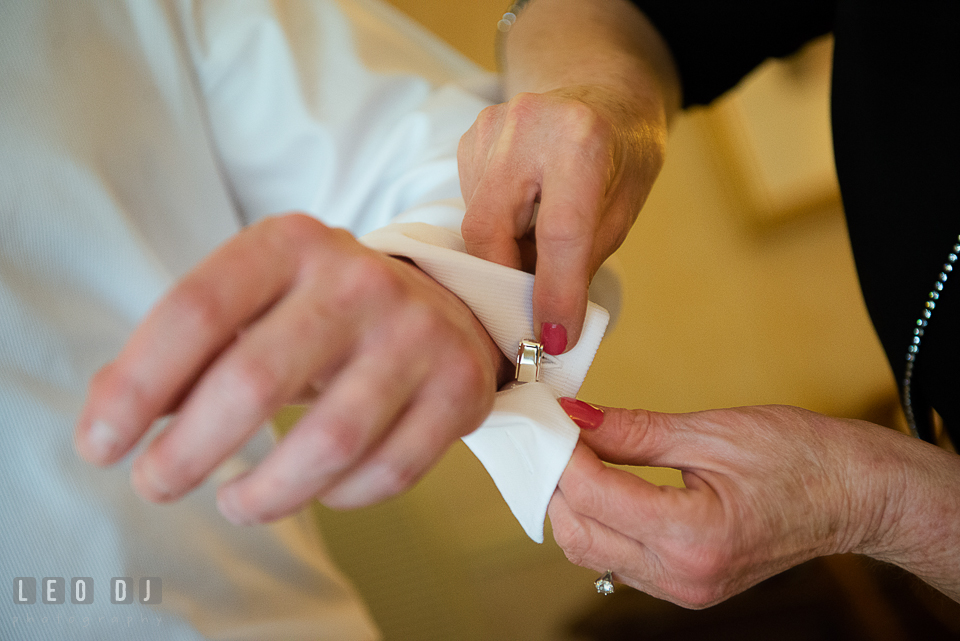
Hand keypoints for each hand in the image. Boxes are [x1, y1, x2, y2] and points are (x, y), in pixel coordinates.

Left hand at [75, 213, 509, 522]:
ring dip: (266, 494)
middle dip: (187, 453)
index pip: (196, 310)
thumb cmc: (321, 312)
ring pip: (329, 442)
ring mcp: (417, 333)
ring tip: (234, 503)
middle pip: (254, 381)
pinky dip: (339, 497)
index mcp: (291, 243)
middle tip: (157, 485)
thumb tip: (108, 418)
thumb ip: (183, 351)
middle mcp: (359, 280)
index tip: (101, 444)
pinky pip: (388, 472)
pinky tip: (315, 490)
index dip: (137, 385)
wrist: (441, 305)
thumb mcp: (254, 301)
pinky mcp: (458, 387)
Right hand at [457, 86, 665, 351]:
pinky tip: (521, 214)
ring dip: (502, 253)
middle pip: (491, 231)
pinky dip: (494, 227)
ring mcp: (490, 127)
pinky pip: (470, 205)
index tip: (551, 340)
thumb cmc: (620, 159)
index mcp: (581, 139)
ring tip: (535, 248)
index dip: (555, 294)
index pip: (559, 232)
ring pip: (475, 224)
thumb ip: (580, 262)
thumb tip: (544, 326)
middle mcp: (527, 124)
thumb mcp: (620, 213)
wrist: (601, 95)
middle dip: (506, 280)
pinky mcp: (469, 138)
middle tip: (528, 312)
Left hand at [548, 403, 916, 607]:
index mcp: (694, 536)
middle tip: (552, 434)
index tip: (549, 418)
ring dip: (571, 505)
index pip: (595, 496)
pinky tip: (597, 484)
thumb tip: (575, 418)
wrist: (855, 496)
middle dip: (555, 484)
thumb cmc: (801, 458)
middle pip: (579, 536)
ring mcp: (683, 590)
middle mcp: (682, 577)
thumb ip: (634, 431)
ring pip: (592, 553)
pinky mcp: (684, 587)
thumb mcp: (712, 432)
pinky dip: (597, 522)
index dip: (562, 454)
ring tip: (571, 454)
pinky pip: (617, 560)